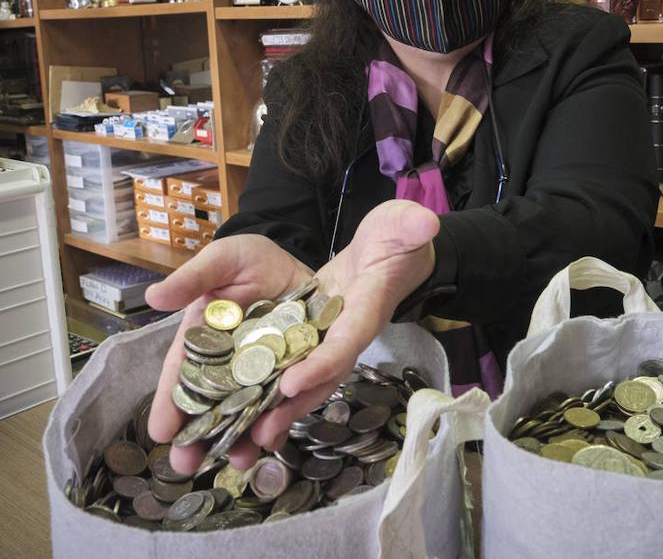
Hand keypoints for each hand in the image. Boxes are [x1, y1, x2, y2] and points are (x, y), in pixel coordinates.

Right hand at [145, 234, 312, 474]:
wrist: (302, 261)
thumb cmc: (253, 260)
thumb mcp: (222, 260)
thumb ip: (193, 279)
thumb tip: (154, 297)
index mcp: (205, 339)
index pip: (184, 374)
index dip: (171, 402)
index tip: (159, 431)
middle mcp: (231, 363)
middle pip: (212, 404)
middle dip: (200, 435)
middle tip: (186, 465)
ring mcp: (264, 371)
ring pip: (248, 410)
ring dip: (241, 437)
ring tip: (236, 461)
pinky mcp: (297, 372)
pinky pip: (288, 401)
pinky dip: (280, 420)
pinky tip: (272, 439)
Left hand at [246, 200, 438, 453]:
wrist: (393, 251)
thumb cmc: (398, 236)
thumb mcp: (401, 224)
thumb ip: (410, 225)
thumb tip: (425, 223)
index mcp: (368, 308)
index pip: (347, 341)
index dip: (322, 364)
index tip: (291, 383)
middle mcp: (348, 332)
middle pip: (320, 377)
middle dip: (291, 407)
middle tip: (258, 434)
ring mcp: (330, 338)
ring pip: (302, 380)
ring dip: (274, 408)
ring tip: (240, 438)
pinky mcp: (314, 336)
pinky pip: (290, 366)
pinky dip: (267, 388)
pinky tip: (236, 411)